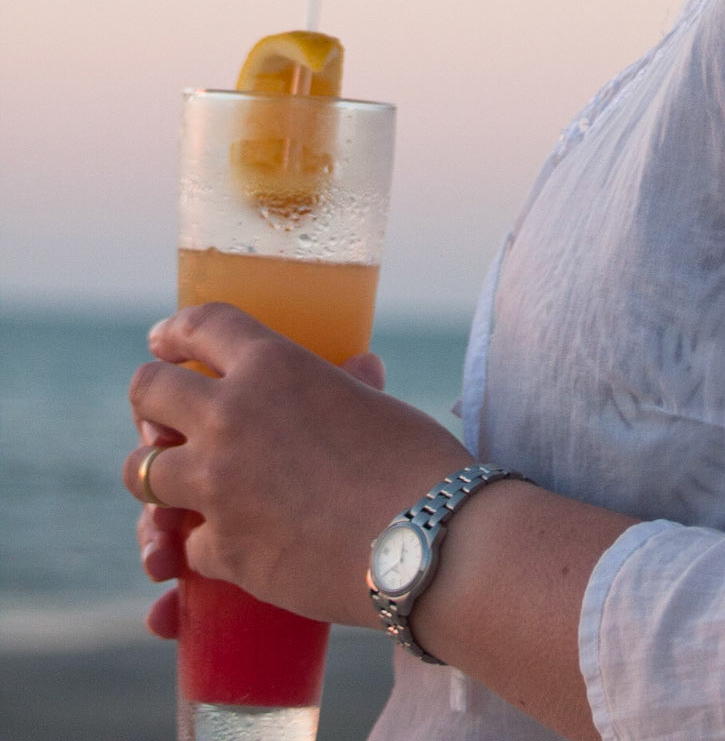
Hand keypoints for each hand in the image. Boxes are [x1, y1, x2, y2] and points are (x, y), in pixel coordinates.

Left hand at [124, 305, 464, 627]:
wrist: (430, 540)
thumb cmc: (417, 461)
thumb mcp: (375, 402)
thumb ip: (345, 384)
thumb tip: (360, 366)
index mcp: (271, 364)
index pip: (201, 326)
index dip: (175, 331)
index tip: (163, 342)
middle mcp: (231, 416)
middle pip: (148, 391)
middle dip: (148, 402)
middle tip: (160, 416)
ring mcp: (219, 485)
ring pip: (141, 472)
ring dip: (156, 477)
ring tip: (173, 485)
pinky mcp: (223, 550)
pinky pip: (186, 545)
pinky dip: (205, 546)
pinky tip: (228, 546)